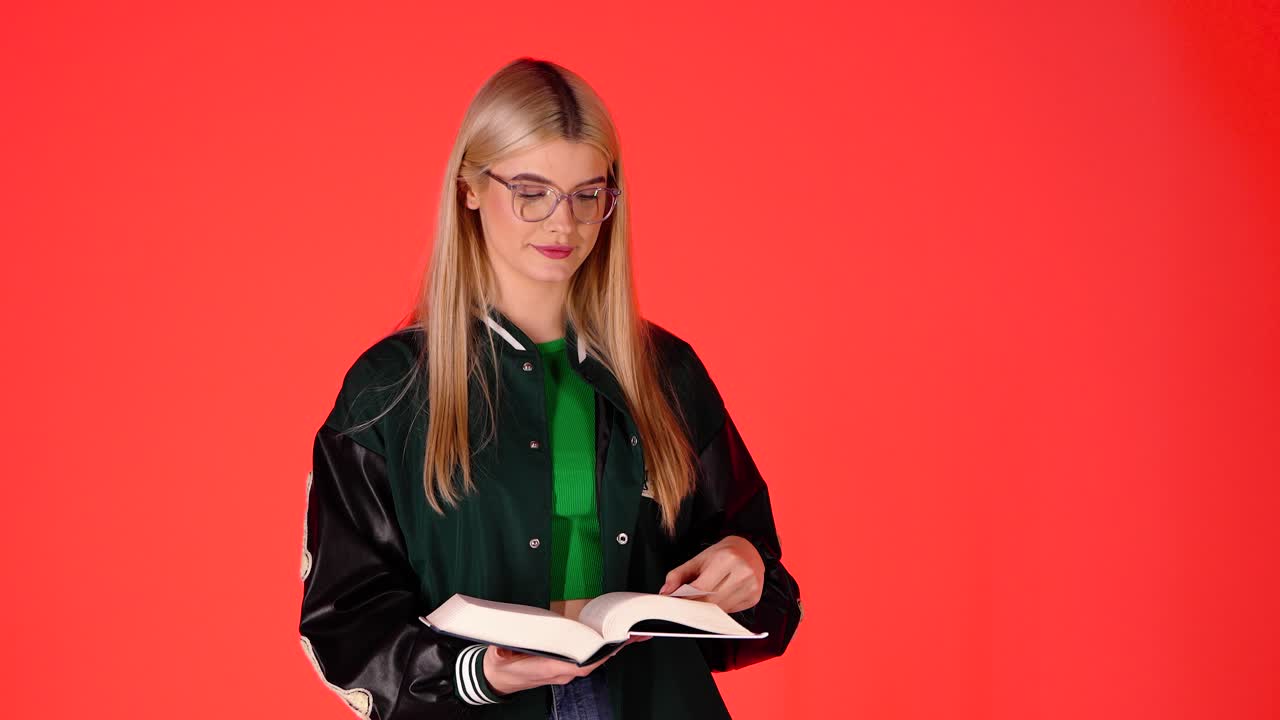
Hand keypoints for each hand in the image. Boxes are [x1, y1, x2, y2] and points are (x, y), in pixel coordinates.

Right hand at [482, 636, 650, 696]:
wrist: (497, 679)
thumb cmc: (500, 667)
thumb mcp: (496, 658)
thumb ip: (500, 653)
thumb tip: (501, 648)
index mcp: (548, 669)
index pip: (578, 666)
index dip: (596, 657)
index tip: (610, 646)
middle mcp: (560, 672)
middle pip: (592, 663)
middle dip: (611, 650)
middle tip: (631, 634)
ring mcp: (562, 670)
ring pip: (591, 661)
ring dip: (609, 649)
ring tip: (628, 634)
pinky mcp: (562, 666)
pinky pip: (585, 659)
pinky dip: (599, 650)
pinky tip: (610, 640)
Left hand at [657, 535, 764, 613]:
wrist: (749, 550)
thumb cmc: (722, 554)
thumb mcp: (699, 559)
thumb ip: (679, 575)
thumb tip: (665, 592)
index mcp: (726, 559)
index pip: (700, 588)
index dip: (685, 599)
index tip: (674, 604)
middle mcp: (742, 573)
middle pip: (710, 601)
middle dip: (694, 607)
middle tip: (683, 607)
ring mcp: (750, 586)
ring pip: (720, 609)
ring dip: (706, 611)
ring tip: (698, 604)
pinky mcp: (754, 597)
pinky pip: (730, 611)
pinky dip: (719, 610)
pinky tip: (716, 601)